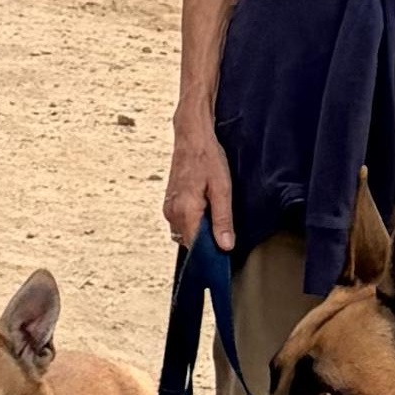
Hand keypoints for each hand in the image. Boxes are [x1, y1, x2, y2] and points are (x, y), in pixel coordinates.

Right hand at [164, 116, 236, 249]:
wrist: (191, 137)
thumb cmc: (208, 158)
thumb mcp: (222, 189)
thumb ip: (223, 219)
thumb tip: (225, 246)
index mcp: (185, 212)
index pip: (196, 249)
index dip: (211, 255)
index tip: (223, 256)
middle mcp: (172, 213)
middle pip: (190, 243)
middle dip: (207, 243)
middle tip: (225, 232)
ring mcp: (168, 209)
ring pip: (186, 233)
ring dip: (200, 232)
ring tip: (215, 215)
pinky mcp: (169, 203)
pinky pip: (181, 223)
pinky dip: (194, 222)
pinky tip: (206, 209)